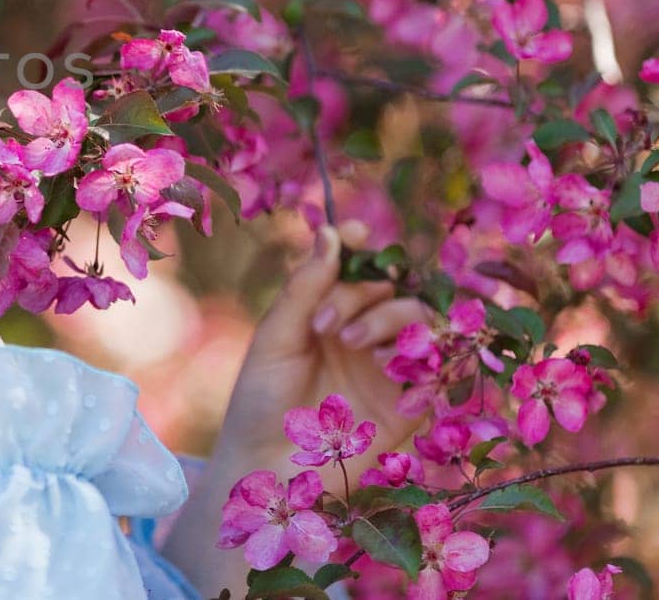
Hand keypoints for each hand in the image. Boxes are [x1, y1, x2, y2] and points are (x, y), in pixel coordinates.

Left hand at [157, 223, 433, 593]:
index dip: (360, 245)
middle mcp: (362, 333)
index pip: (356, 267)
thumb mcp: (276, 337)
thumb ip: (305, 288)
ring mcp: (389, 365)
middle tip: (324, 326)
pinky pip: (438, 364)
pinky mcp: (412, 400)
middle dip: (360, 293)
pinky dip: (420, 352)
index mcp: (326, 313)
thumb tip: (330, 231)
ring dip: (390, 317)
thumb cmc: (262, 402)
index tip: (354, 232)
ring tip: (351, 344)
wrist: (268, 467)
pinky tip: (386, 365)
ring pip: (419, 316)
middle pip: (388, 286)